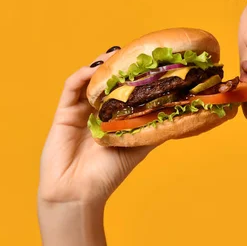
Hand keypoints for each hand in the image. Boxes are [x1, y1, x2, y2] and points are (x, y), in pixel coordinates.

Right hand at [38, 47, 159, 205]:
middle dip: (119, 65)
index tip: (151, 62)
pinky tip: (95, 69)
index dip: (135, 76)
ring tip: (116, 54)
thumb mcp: (138, 147)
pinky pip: (71, 88)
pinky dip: (82, 76)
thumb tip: (182, 114)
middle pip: (108, 81)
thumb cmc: (109, 174)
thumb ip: (153, 129)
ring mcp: (80, 111)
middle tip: (133, 51)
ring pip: (90, 80)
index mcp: (115, 118)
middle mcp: (98, 111)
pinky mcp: (63, 114)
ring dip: (102, 66)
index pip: (125, 90)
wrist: (78, 194)